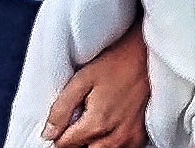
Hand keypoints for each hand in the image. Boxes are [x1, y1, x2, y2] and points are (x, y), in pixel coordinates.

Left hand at [42, 23, 151, 147]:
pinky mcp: (141, 134)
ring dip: (93, 145)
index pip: (67, 145)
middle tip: (73, 126)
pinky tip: (107, 132)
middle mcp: (115, 135)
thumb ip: (62, 108)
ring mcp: (130, 137)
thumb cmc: (115, 62)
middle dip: (75, 143)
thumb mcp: (82, 79)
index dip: (57, 136)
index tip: (58, 126)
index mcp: (97, 122)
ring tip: (89, 128)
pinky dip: (112, 145)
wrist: (146, 55)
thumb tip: (48, 132)